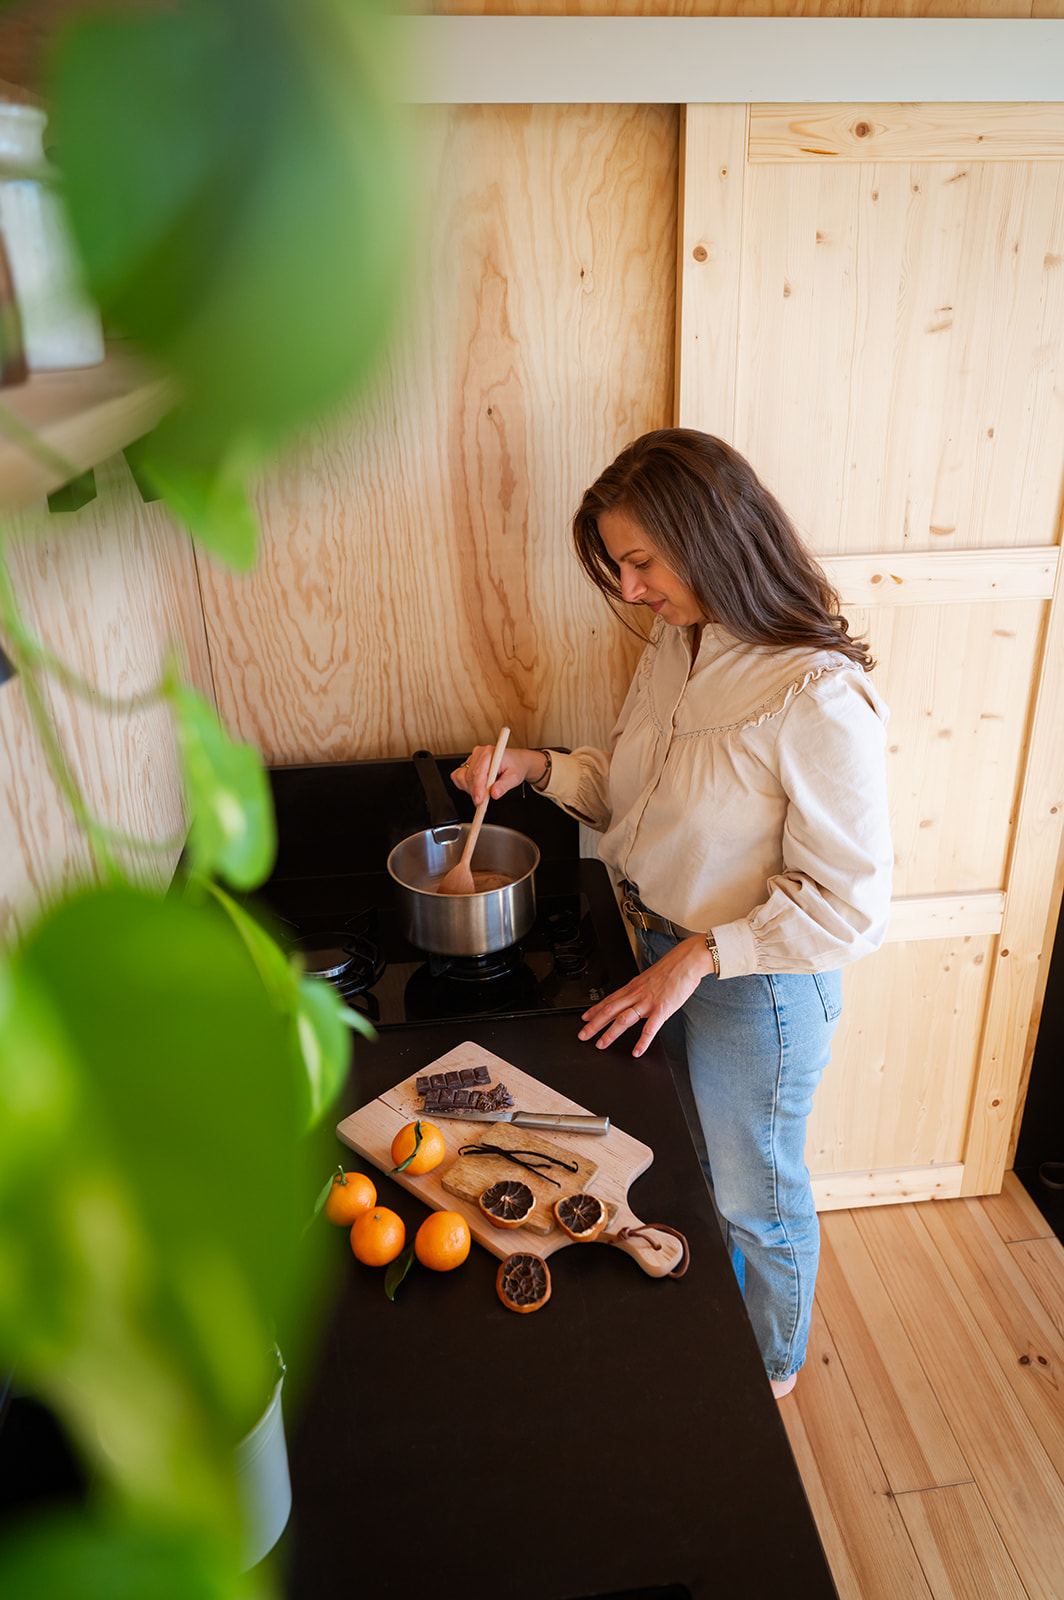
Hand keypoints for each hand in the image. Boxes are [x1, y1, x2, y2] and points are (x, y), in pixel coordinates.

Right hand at [451, 745, 546, 805]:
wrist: (516, 762)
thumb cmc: (515, 767)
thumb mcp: (514, 777)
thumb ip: (504, 786)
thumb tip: (494, 794)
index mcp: (489, 753)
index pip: (478, 772)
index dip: (477, 788)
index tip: (479, 801)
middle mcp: (478, 753)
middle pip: (469, 777)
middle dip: (475, 793)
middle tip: (483, 804)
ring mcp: (472, 758)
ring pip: (463, 778)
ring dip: (471, 791)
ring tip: (484, 794)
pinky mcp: (467, 764)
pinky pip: (458, 777)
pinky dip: (465, 786)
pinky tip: (477, 788)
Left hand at [578, 936, 716, 1057]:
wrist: (687, 960)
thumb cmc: (672, 968)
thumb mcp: (649, 978)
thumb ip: (641, 989)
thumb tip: (634, 997)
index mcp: (633, 986)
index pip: (609, 1000)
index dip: (595, 1010)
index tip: (584, 1018)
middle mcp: (637, 994)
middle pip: (610, 1010)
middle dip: (594, 1024)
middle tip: (583, 1035)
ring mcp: (648, 1002)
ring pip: (623, 1019)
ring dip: (610, 1033)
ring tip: (601, 1045)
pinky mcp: (662, 1009)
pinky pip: (650, 1028)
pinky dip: (642, 1041)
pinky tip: (637, 1051)